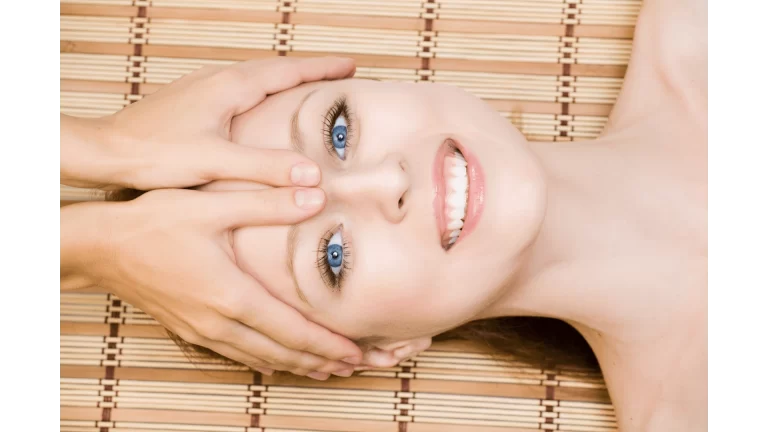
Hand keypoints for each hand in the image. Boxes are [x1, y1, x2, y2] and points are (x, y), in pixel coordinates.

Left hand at [60, 56, 355, 190]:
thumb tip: (311, 175)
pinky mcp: (192, 104)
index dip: (322, 68)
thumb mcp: (216, 162)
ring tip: (308, 90)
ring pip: (255, 79)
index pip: (287, 71)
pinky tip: (260, 112)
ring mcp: (203, 90)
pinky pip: (239, 91)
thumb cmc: (154, 154)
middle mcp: (217, 81)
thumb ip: (265, 167)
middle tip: (339, 73)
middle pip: (274, 69)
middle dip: (309, 70)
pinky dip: (262, 94)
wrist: (105, 152)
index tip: (351, 65)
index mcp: (229, 88)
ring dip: (285, 80)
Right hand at [61, 187, 362, 378]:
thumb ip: (267, 201)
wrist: (99, 247)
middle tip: (355, 367)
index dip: (328, 344)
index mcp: (232, 295)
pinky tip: (276, 361)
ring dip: (298, 365)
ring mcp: (202, 330)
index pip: (292, 330)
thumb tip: (317, 195)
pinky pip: (238, 354)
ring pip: (261, 358)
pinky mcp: (190, 328)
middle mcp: (220, 322)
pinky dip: (267, 360)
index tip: (357, 353)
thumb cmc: (151, 222)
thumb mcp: (211, 202)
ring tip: (327, 370)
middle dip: (322, 362)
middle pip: (282, 354)